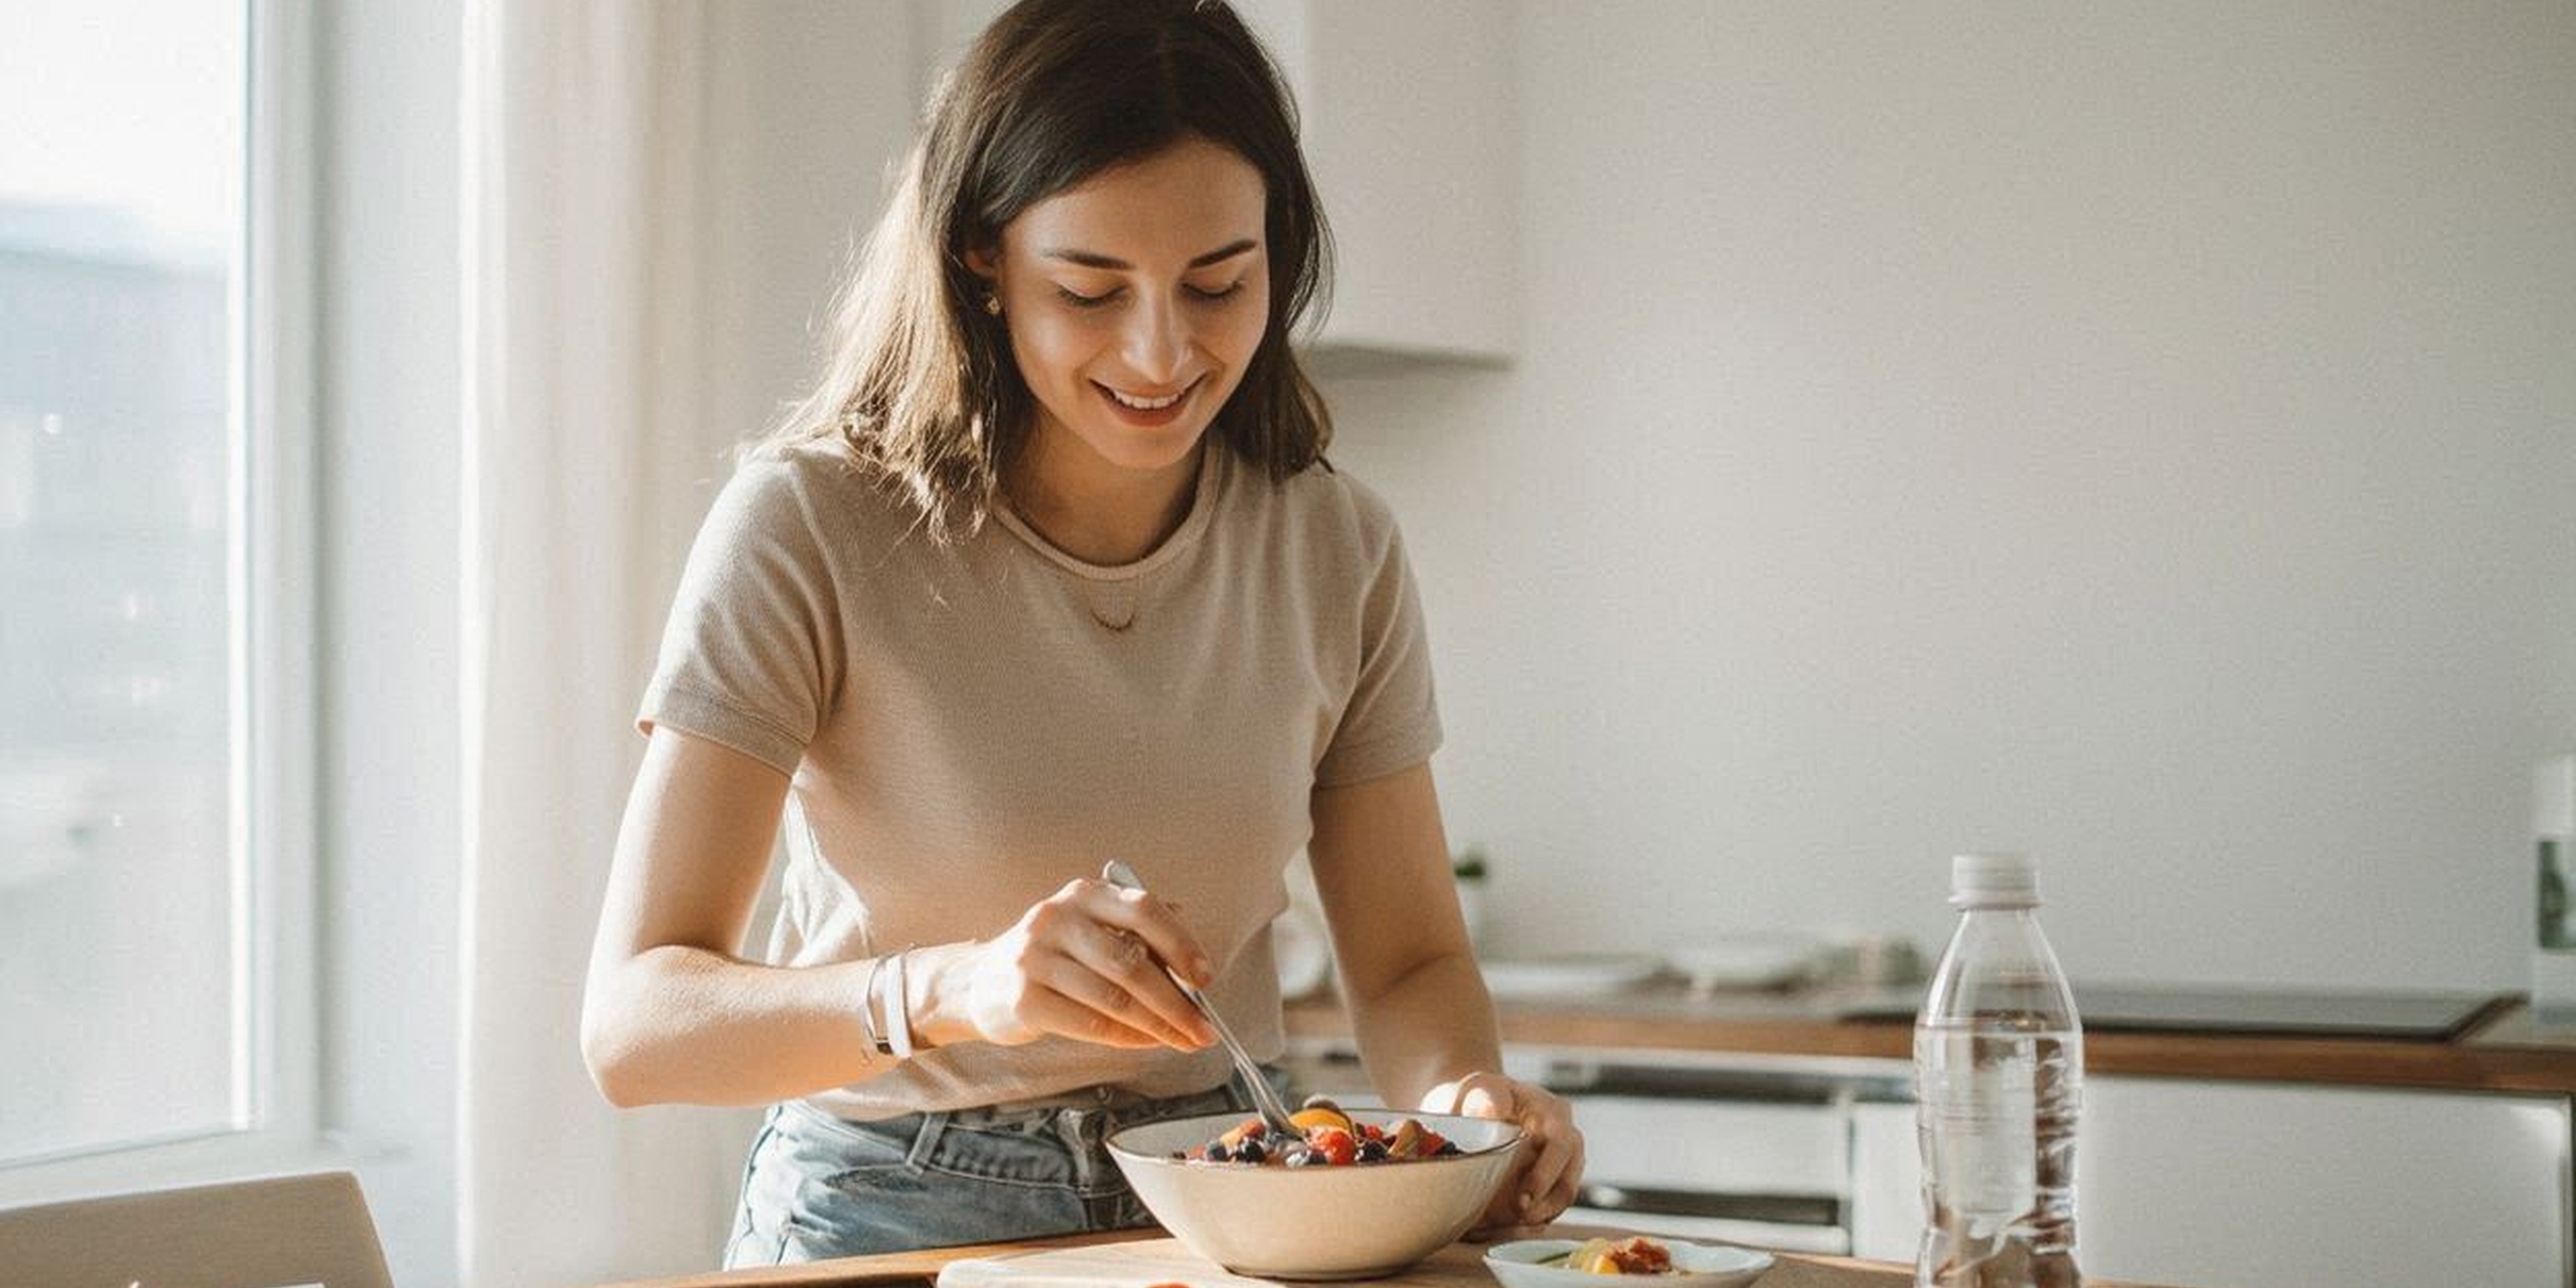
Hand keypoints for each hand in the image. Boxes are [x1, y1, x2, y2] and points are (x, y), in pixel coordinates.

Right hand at [930, 877, 1219, 1051]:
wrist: (981, 981)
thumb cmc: (1055, 956)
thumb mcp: (1093, 927)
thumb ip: (1140, 934)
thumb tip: (1196, 965)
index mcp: (1086, 893)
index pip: (1143, 910)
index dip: (1181, 945)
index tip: (1207, 979)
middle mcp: (1058, 917)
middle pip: (1132, 964)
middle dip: (1177, 1003)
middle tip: (1204, 1029)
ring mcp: (1036, 958)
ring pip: (1114, 999)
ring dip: (1157, 1027)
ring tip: (1183, 1041)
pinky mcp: (1024, 998)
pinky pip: (1090, 1023)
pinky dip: (1126, 1038)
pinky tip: (1145, 1043)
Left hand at [1427, 1071, 1584, 1237]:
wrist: (1475, 1107)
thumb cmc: (1478, 1095)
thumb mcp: (1478, 1086)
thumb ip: (1485, 1095)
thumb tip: (1493, 1108)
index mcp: (1553, 1112)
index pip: (1561, 1145)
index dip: (1544, 1175)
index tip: (1522, 1199)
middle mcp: (1565, 1140)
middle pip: (1568, 1180)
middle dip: (1544, 1205)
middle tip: (1517, 1219)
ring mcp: (1561, 1164)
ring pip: (1561, 1199)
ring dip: (1538, 1217)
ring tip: (1510, 1226)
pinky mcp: (1550, 1184)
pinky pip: (1549, 1209)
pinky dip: (1530, 1222)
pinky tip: (1506, 1226)